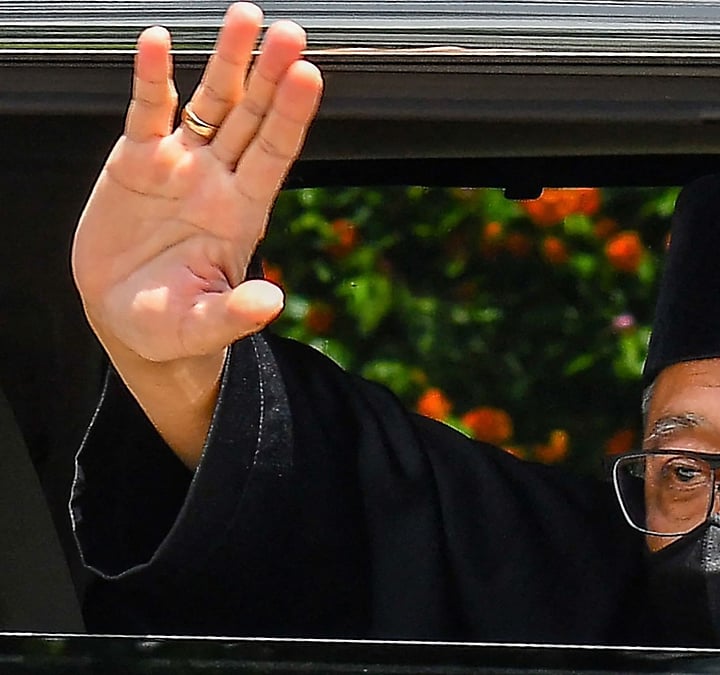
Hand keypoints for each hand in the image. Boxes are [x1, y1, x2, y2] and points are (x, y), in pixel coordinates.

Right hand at [72, 2, 321, 364]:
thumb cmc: (173, 327)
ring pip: (210, 103)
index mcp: (243, 213)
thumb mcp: (202, 326)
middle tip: (291, 32)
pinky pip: (148, 112)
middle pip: (251, 116)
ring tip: (244, 16)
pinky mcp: (136, 162)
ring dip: (227, 61)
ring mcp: (180, 166)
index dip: (292, 115)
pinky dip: (152, 77)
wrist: (128, 322)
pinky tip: (158, 40)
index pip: (275, 153)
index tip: (310, 75)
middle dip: (270, 74)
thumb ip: (234, 314)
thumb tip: (272, 304)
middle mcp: (218, 180)